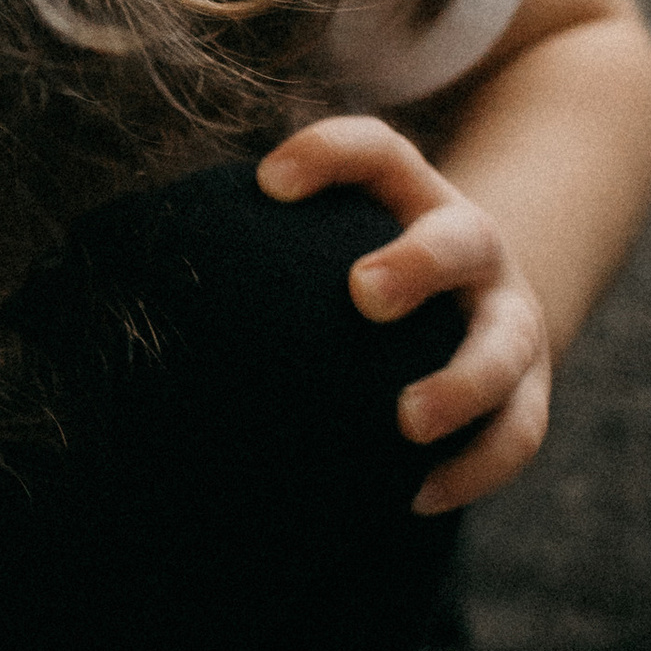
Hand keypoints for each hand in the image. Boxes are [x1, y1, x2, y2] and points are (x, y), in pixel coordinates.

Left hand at [258, 116, 552, 511]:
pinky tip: (414, 497)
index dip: (329, 154)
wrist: (478, 302)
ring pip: (504, 346)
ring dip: (461, 383)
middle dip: (418, 264)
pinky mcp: (528, 390)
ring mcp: (509, 320)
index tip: (269, 182)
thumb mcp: (329, 239)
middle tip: (364, 294)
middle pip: (460, 241)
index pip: (378, 153)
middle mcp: (472, 250)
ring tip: (406, 421)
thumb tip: (122, 272)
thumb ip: (262, 245)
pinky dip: (475, 468)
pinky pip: (517, 432)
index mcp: (414, 200)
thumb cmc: (364, 272)